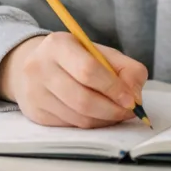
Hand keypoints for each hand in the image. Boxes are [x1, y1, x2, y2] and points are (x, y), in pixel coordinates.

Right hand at [0, 33, 148, 128]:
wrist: (36, 66)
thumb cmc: (75, 59)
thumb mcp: (101, 53)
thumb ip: (127, 69)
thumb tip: (136, 97)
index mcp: (58, 45)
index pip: (88, 70)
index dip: (113, 88)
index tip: (132, 100)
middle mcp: (40, 68)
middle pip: (82, 99)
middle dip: (112, 110)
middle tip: (129, 112)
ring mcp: (34, 93)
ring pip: (78, 117)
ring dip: (104, 120)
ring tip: (117, 114)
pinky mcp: (36, 113)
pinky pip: (71, 126)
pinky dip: (91, 124)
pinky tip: (99, 116)